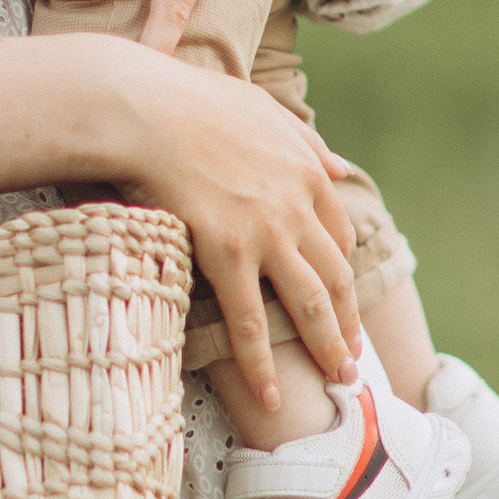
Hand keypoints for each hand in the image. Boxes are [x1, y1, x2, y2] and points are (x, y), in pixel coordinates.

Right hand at [113, 62, 359, 404]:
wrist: (145, 109)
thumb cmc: (191, 102)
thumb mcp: (262, 108)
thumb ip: (305, 141)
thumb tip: (340, 167)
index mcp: (307, 172)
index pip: (337, 237)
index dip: (341, 275)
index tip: (341, 303)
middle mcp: (297, 206)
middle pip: (335, 277)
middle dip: (348, 323)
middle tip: (353, 359)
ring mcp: (266, 232)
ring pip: (309, 304)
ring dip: (327, 347)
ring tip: (338, 382)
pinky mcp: (227, 253)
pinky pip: (250, 322)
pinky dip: (263, 363)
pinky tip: (272, 395)